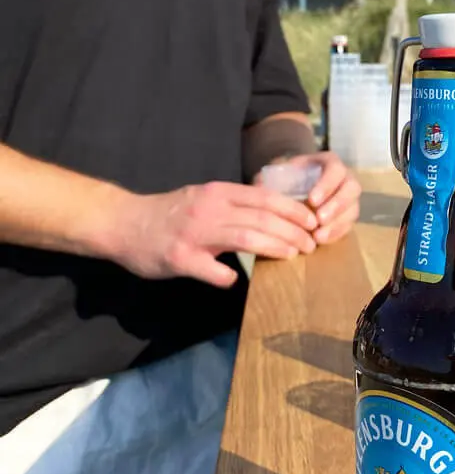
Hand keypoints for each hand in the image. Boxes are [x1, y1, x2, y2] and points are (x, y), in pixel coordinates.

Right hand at [108, 180, 323, 287]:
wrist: (122, 223)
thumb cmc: (169, 213)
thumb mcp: (204, 198)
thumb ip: (234, 205)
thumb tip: (275, 216)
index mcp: (218, 192)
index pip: (265, 197)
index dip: (293, 209)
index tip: (313, 221)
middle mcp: (209, 209)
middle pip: (262, 217)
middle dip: (292, 230)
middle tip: (310, 244)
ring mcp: (194, 233)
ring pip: (246, 236)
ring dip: (274, 247)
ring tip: (292, 255)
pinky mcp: (179, 258)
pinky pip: (211, 270)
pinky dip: (227, 277)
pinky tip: (235, 280)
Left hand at [255, 151, 360, 246]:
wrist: (293, 188)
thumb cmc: (286, 178)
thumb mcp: (278, 172)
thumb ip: (271, 177)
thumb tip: (259, 186)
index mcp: (329, 162)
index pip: (336, 169)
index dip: (327, 184)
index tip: (312, 200)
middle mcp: (344, 178)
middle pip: (352, 189)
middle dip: (337, 205)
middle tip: (319, 219)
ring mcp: (348, 198)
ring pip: (353, 209)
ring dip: (338, 223)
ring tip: (318, 236)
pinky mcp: (346, 215)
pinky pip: (349, 225)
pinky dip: (336, 233)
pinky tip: (321, 240)